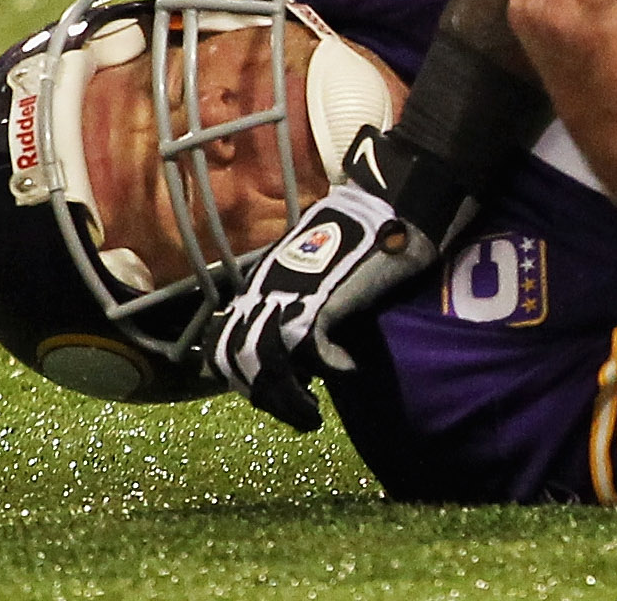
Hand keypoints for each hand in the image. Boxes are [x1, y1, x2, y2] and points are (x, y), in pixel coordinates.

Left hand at [206, 150, 437, 430]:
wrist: (392, 201)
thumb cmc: (363, 232)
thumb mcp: (317, 265)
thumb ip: (300, 292)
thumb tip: (299, 338)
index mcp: (262, 282)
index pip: (224, 340)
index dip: (240, 375)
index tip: (269, 393)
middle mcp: (267, 289)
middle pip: (237, 359)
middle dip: (263, 397)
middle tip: (294, 414)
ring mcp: (293, 294)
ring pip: (266, 363)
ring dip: (289, 401)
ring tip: (312, 417)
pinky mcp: (326, 298)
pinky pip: (314, 350)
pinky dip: (333, 368)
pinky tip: (351, 369)